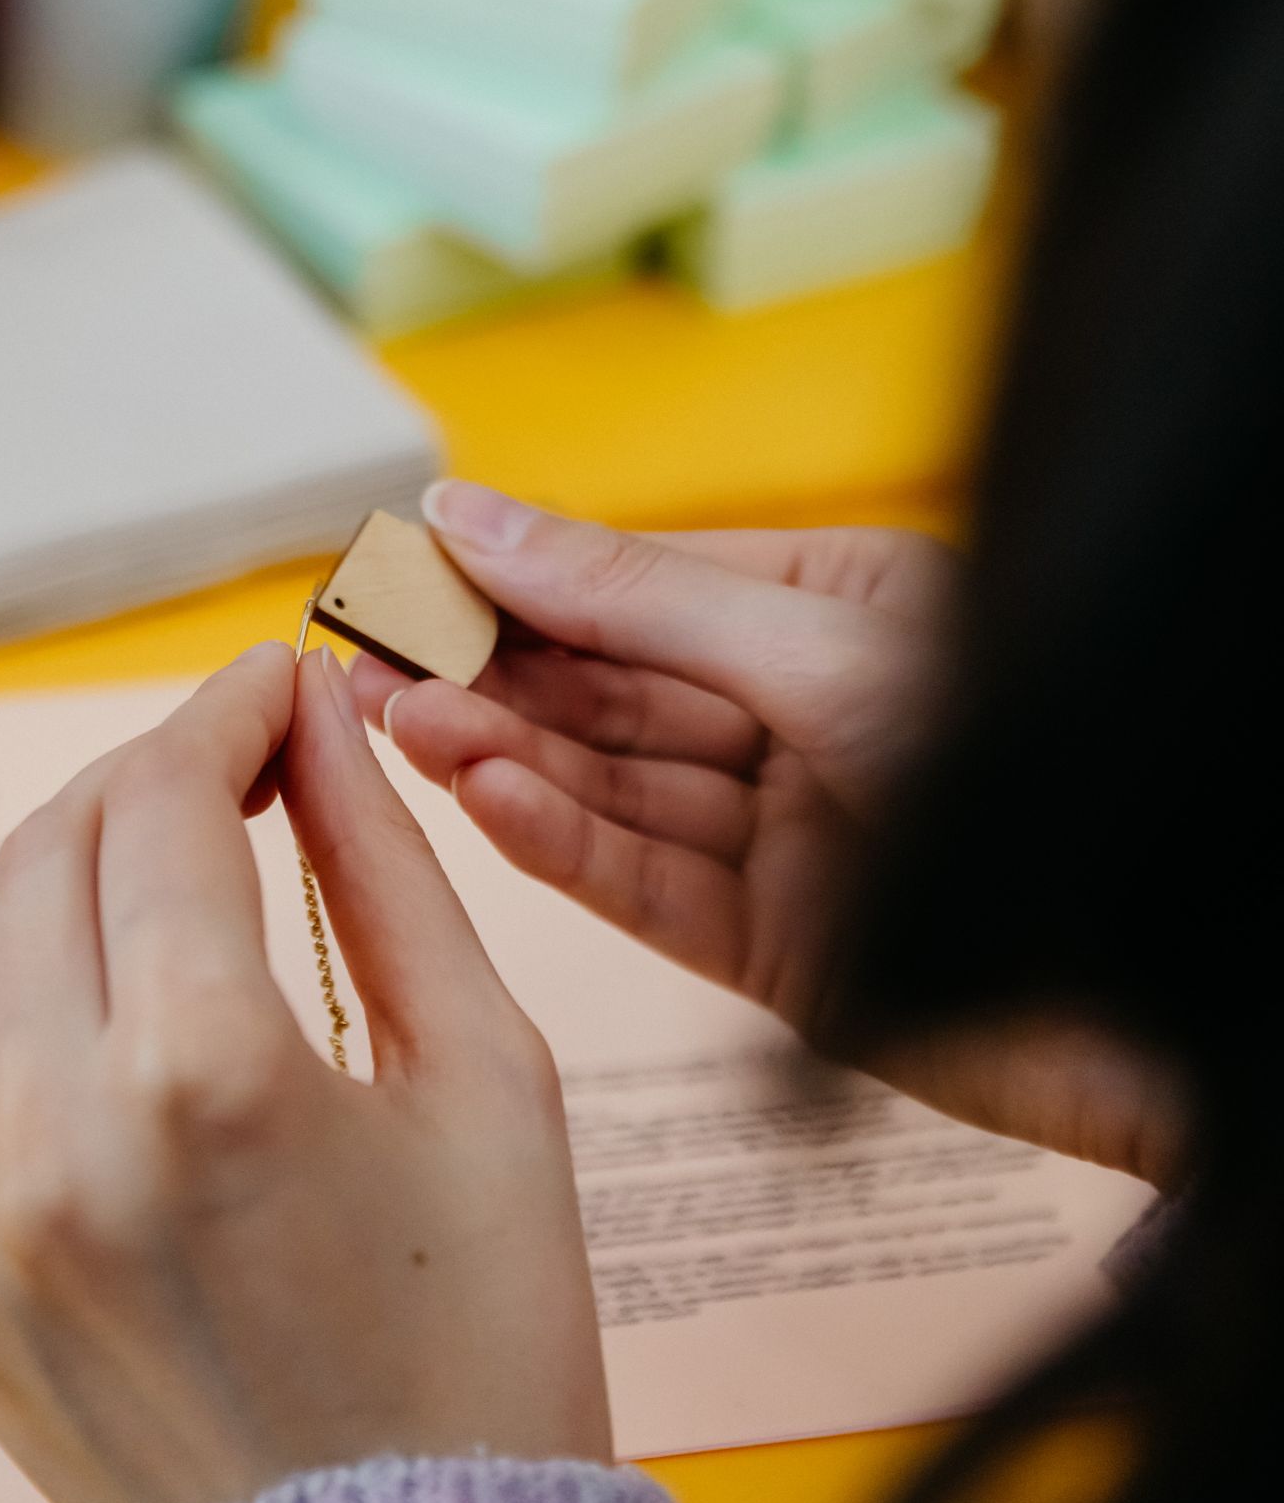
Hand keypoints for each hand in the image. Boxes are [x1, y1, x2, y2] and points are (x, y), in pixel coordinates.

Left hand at [0, 642, 611, 1502]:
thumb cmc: (481, 1349)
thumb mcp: (488, 1075)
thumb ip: (384, 865)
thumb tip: (315, 710)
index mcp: (210, 1072)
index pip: (167, 800)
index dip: (230, 714)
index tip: (279, 691)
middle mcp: (59, 1133)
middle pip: (61, 849)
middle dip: (157, 780)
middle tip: (242, 774)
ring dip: (47, 863)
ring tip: (142, 863)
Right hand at [352, 484, 1181, 1186]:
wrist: (1141, 990)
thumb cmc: (1018, 766)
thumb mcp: (813, 646)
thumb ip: (632, 594)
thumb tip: (470, 512)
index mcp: (835, 612)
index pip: (636, 585)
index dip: (514, 575)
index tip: (397, 563)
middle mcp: (802, 714)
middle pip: (607, 689)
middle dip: (485, 670)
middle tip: (361, 655)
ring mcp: (788, 834)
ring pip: (609, 786)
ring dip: (497, 754)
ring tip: (395, 722)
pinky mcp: (776, 950)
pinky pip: (643, 881)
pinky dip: (557, 841)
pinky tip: (479, 794)